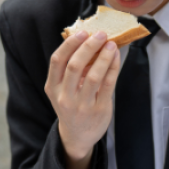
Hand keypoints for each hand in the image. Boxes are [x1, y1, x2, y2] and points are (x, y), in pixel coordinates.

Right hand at [46, 31, 120, 161]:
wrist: (77, 136)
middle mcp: (64, 97)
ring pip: (93, 75)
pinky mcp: (99, 109)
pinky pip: (108, 85)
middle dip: (88, 47)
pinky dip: (112, 67)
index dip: (69, 45)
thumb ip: (70, 70)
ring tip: (111, 44)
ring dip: (103, 56)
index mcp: (53, 88)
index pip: (57, 61)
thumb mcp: (62, 90)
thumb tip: (88, 42)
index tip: (82, 33)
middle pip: (75, 66)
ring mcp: (82, 105)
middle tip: (100, 34)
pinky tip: (115, 57)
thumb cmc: (71, 106)